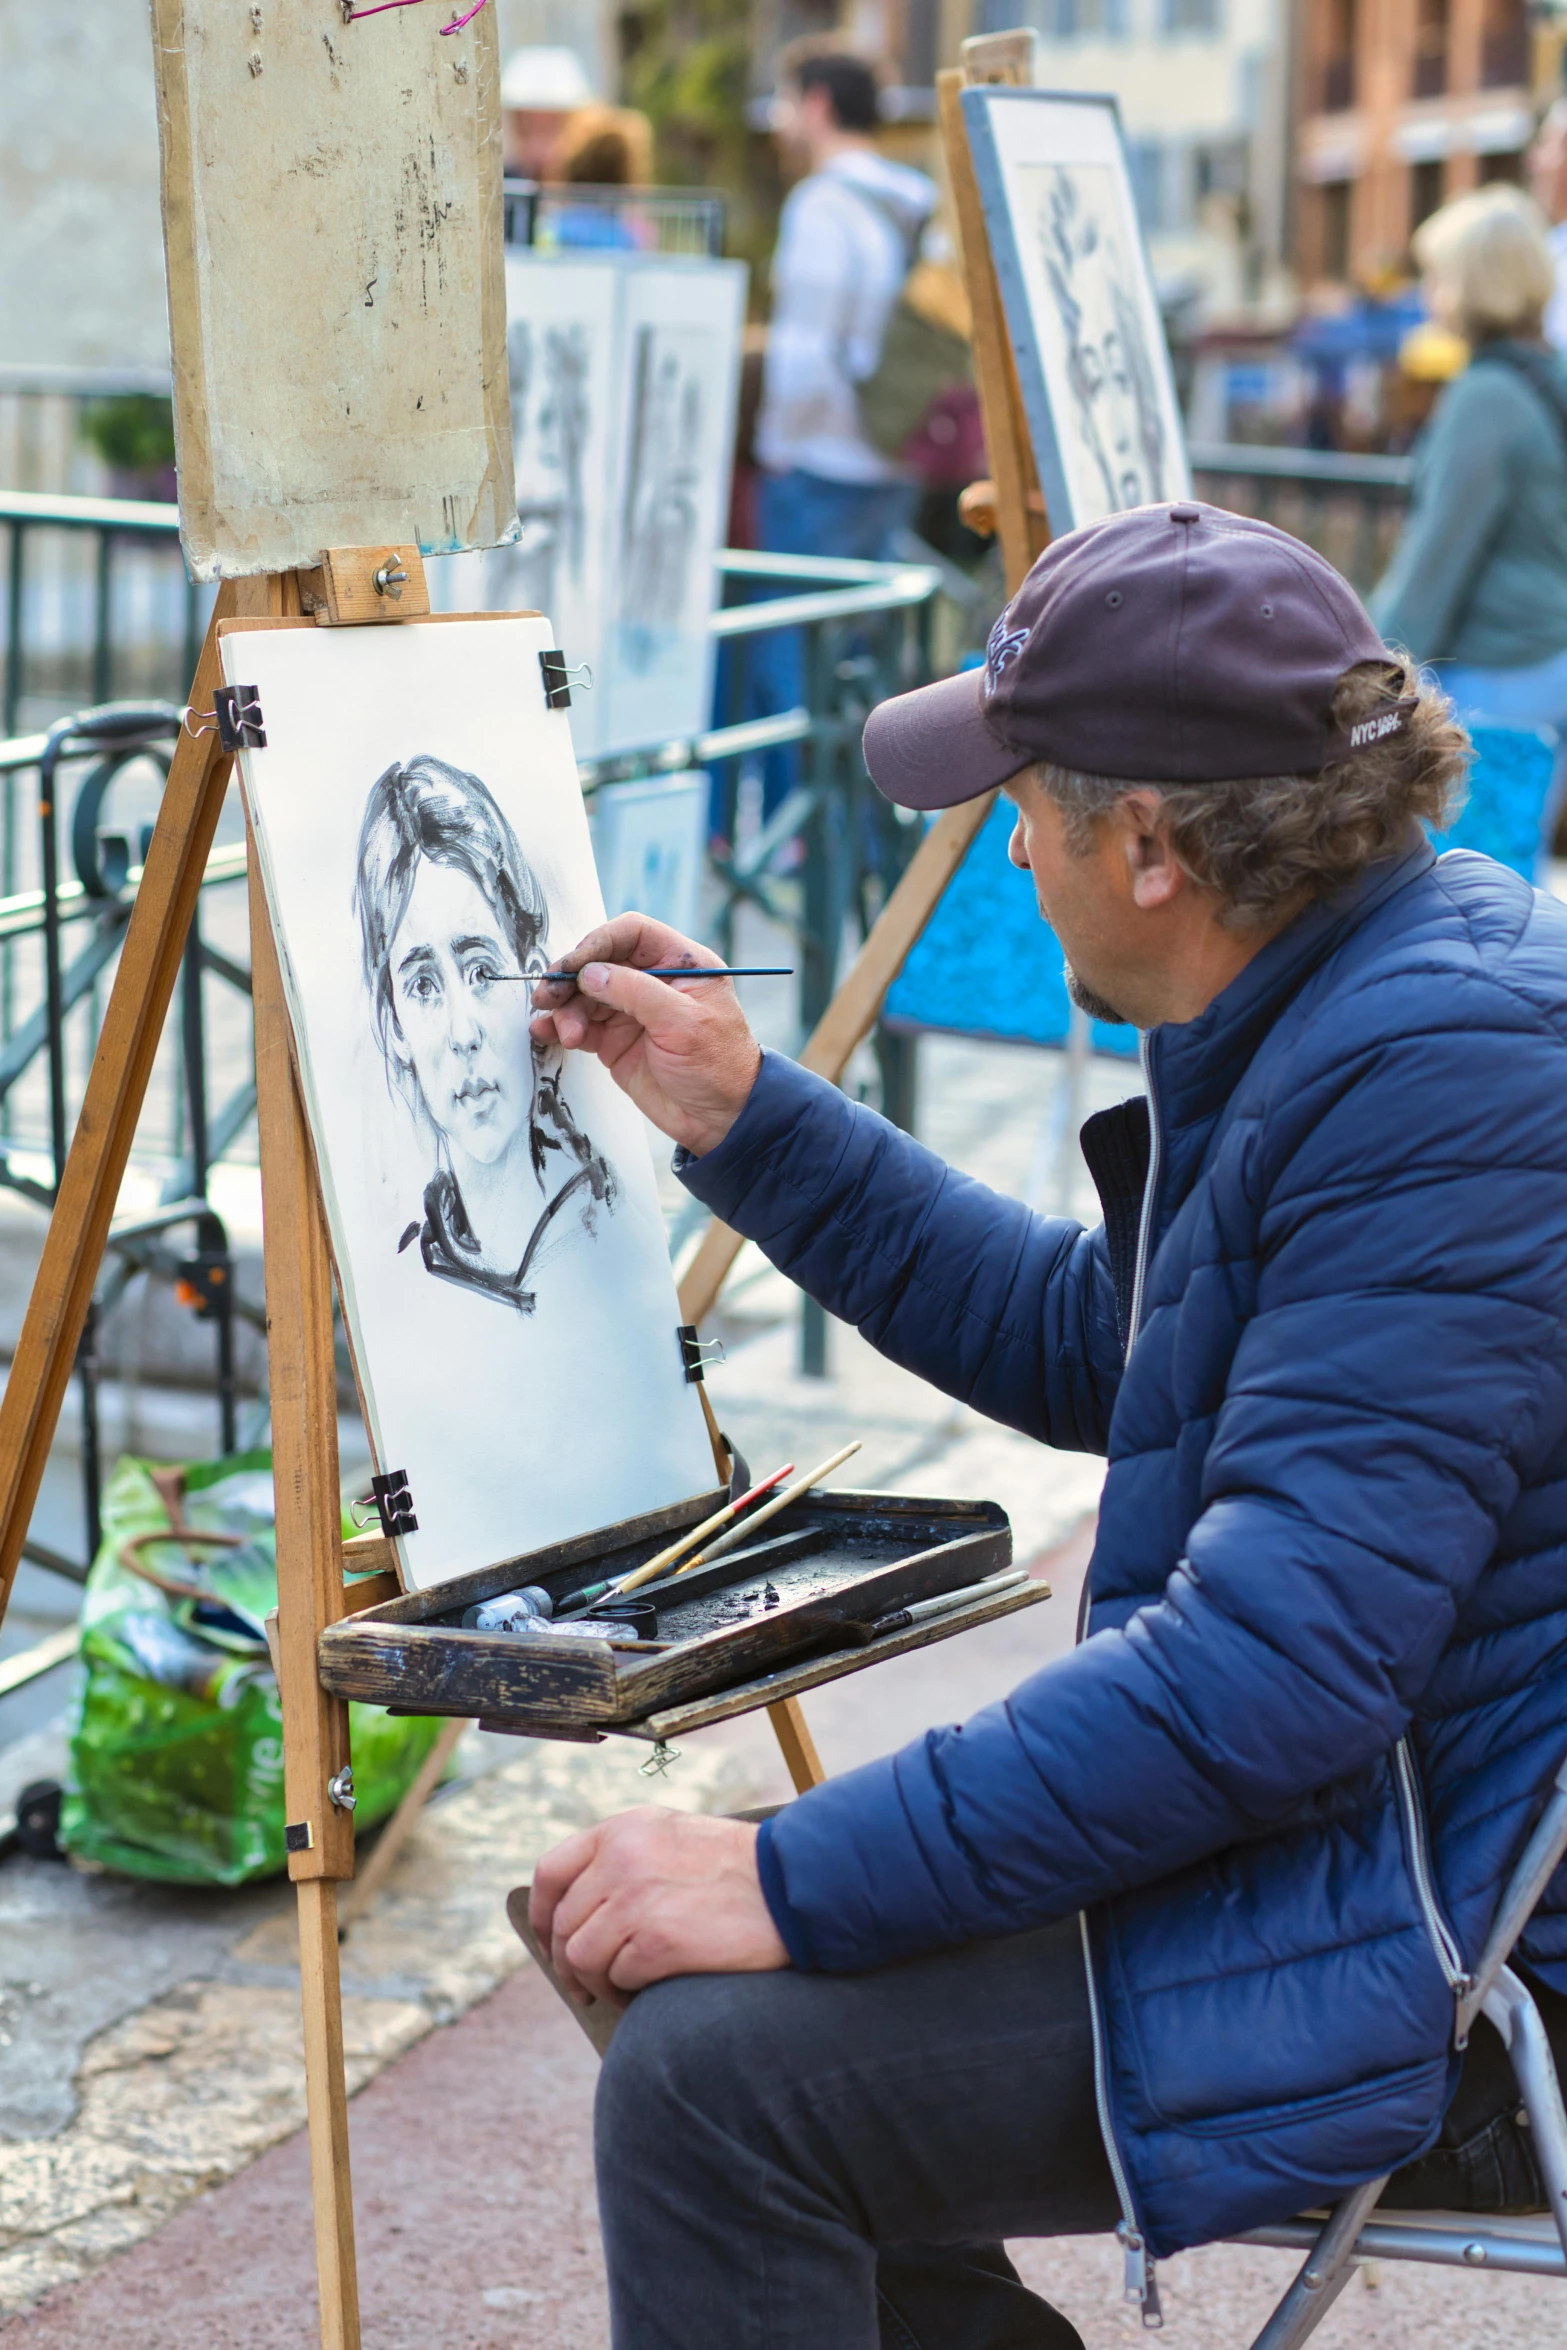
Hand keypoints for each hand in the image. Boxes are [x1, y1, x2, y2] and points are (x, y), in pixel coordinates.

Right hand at [528, 914, 760, 1156]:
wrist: (721, 1120)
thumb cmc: (719, 1067)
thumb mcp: (683, 1024)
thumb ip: (635, 993)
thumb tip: (590, 973)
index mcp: (681, 964)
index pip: (632, 934)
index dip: (599, 942)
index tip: (574, 965)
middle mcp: (654, 981)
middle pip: (600, 962)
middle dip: (571, 977)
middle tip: (549, 995)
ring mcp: (632, 1011)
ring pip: (585, 994)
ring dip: (565, 1008)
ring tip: (563, 1032)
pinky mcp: (615, 1040)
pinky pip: (581, 1024)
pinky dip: (561, 1026)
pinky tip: (546, 1033)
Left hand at [529, 1807, 787, 2006]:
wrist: (793, 1885)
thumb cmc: (738, 1870)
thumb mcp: (672, 1838)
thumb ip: (624, 1859)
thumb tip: (577, 1911)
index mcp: (622, 1830)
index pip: (550, 1872)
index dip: (539, 1914)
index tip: (548, 1941)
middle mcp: (621, 1859)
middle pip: (563, 1924)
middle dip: (568, 1963)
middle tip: (586, 1988)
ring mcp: (636, 1899)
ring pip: (581, 1956)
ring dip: (598, 1982)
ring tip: (623, 1989)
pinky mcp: (658, 1941)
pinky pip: (617, 1977)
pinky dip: (628, 1992)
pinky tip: (650, 1989)